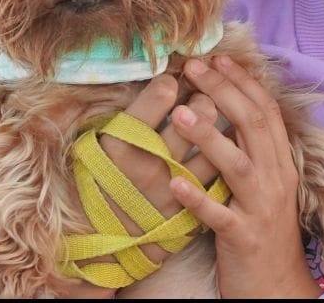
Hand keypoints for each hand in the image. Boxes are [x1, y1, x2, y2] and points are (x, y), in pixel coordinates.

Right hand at [96, 73, 221, 264]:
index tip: (176, 78)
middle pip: (197, 116)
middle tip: (205, 93)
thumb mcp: (103, 145)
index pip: (160, 95)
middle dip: (208, 96)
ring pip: (215, 147)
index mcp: (120, 144)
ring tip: (217, 118)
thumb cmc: (100, 182)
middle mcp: (148, 166)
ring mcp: (173, 190)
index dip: (176, 79)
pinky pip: (219, 180)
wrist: (95, 245)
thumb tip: (169, 79)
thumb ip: (135, 114)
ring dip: (222, 128)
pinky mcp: (188, 212)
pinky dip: (228, 160)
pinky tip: (228, 148)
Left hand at [169, 56, 320, 298]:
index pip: (266, 111)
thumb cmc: (263, 230)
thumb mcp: (265, 185)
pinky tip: (173, 183)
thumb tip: (230, 112)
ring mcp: (261, 207)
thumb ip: (253, 151)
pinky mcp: (243, 236)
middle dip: (223, 92)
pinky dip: (197, 198)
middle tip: (194, 67)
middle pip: (253, 125)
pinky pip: (219, 215)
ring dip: (209, 137)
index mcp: (281, 162)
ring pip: (238, 164)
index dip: (243, 81)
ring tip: (179, 113)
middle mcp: (276, 178)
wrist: (277, 286)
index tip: (218, 57)